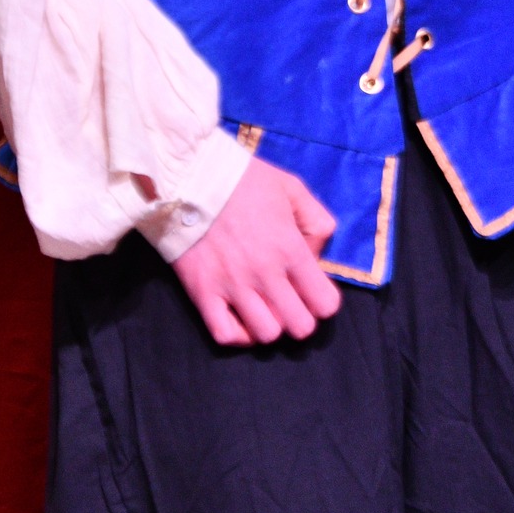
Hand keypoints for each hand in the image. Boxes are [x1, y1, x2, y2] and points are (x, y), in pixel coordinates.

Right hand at [173, 156, 341, 349]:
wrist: (188, 177)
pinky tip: (239, 317)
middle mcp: (265, 275)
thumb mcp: (292, 188)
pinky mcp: (202, 293)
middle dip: (301, 317)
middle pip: (300, 327)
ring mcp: (232, 287)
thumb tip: (318, 255)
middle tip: (290, 302)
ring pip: (266, 335)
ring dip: (270, 325)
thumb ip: (316, 221)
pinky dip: (237, 334)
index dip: (324, 301)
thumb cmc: (243, 180)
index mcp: (290, 249)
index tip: (312, 290)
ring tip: (263, 308)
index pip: (325, 303)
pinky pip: (225, 335)